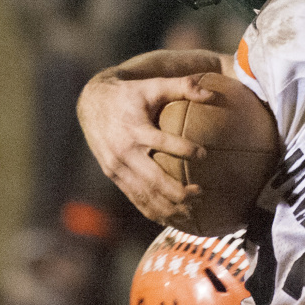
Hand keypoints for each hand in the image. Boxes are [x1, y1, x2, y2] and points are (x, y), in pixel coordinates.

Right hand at [77, 58, 222, 225]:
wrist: (91, 103)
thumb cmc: (130, 93)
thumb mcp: (153, 85)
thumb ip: (183, 86)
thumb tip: (213, 93)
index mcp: (135, 129)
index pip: (161, 142)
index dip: (183, 149)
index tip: (204, 154)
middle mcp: (124, 151)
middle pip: (152, 178)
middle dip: (177, 191)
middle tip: (202, 194)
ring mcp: (116, 167)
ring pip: (143, 194)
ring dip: (167, 207)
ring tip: (193, 213)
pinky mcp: (113, 175)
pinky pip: (134, 197)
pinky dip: (152, 211)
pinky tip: (171, 219)